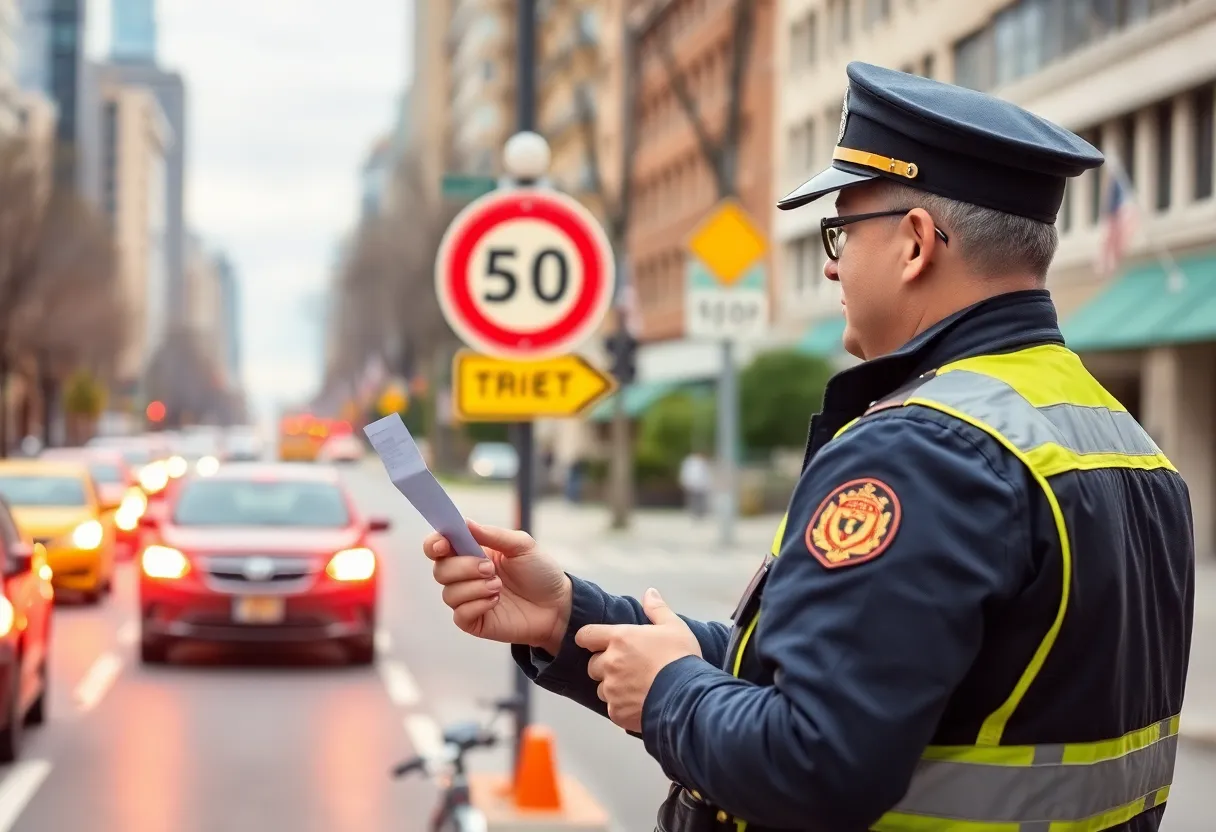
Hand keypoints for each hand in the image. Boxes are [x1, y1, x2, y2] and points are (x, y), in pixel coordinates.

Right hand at [424, 520, 572, 653]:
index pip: (438, 547)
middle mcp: (464, 576)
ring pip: (448, 593)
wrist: (557, 604)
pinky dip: (477, 605)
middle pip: (440, 570)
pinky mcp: (474, 621)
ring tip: (499, 586)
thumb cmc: (539, 572)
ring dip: (474, 588)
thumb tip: (465, 523)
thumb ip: (493, 535)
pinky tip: (496, 601)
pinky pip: (460, 614)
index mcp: (471, 552)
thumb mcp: (522, 545)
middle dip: (463, 567)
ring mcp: (468, 599)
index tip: (443, 545)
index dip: (434, 544)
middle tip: (491, 569)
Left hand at [577, 588, 700, 732]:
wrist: (688, 696)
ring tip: (636, 687)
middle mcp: (610, 663)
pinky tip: (640, 703)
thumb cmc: (681, 658)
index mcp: (619, 638)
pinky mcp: (617, 712)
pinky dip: (622, 707)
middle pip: (593, 665)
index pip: (586, 635)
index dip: (590, 639)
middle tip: (628, 668)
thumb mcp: (674, 626)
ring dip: (613, 687)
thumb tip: (649, 592)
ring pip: (602, 688)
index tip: (597, 643)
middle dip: (605, 666)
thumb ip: (657, 609)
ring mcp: (612, 689)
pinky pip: (613, 709)